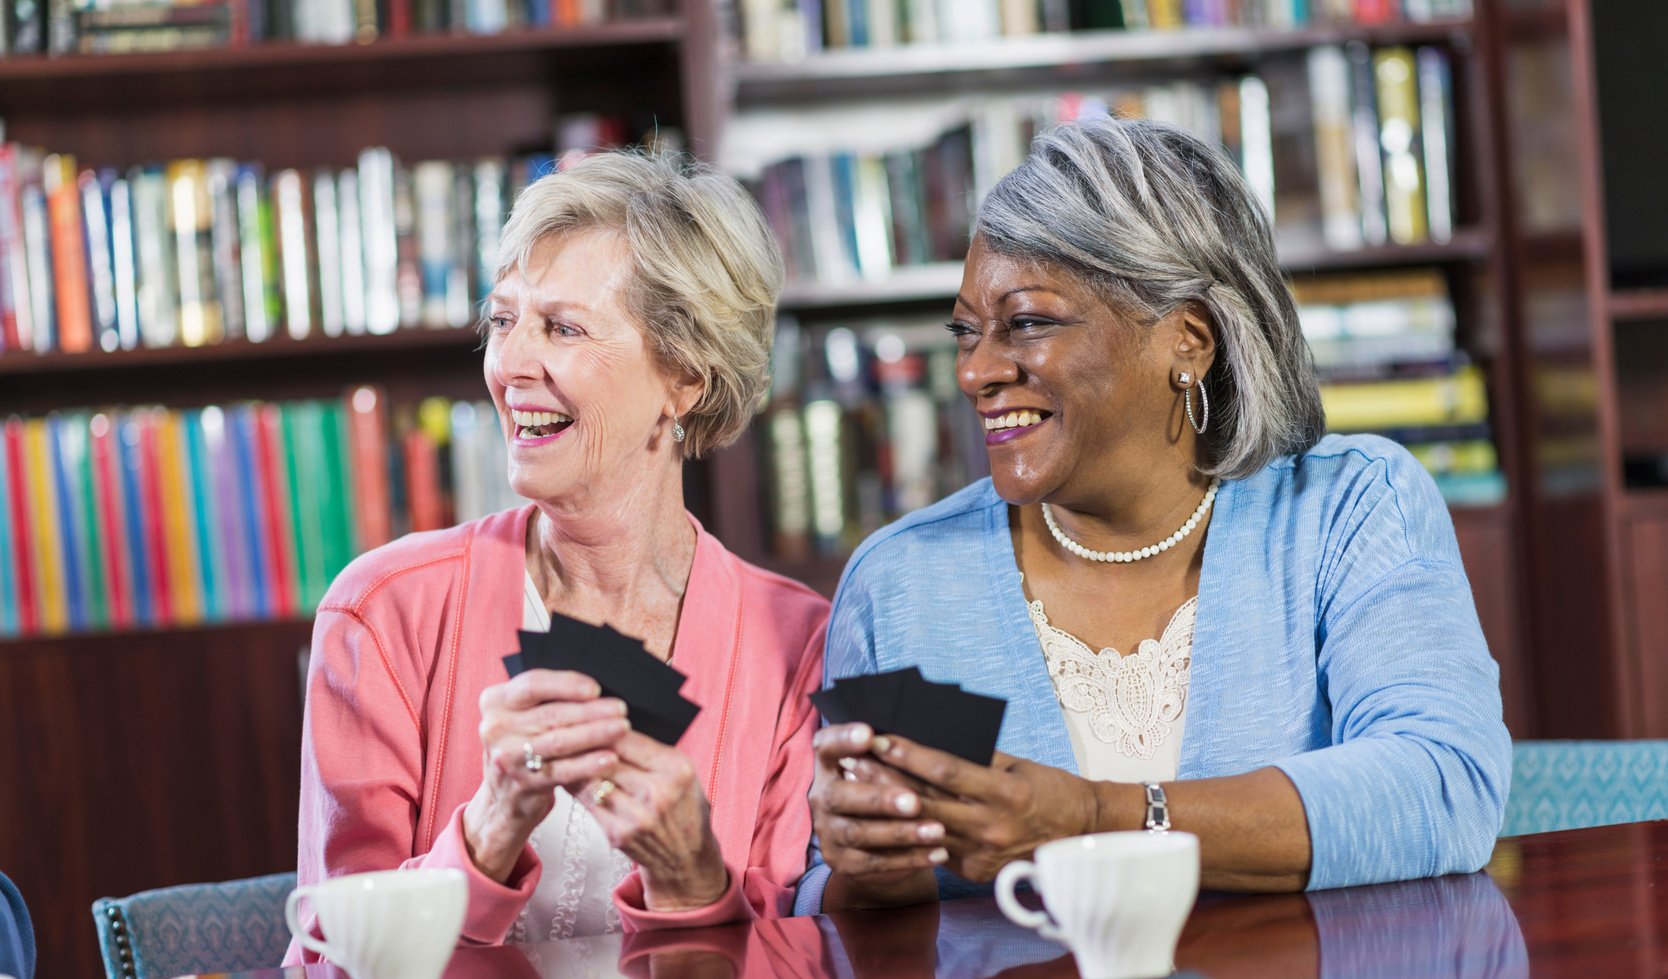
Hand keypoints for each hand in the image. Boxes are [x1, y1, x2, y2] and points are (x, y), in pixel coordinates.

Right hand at [464, 669, 629, 881]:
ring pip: (559, 740)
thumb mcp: (522, 717)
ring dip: (595, 733)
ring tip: (622, 728)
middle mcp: (495, 727)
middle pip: (551, 713)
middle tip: (620, 708)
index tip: (596, 688)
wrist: (504, 796)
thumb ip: (547, 699)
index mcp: (495, 701)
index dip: (567, 684)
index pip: (533, 684)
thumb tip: (596, 689)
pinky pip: (563, 770)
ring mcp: (507, 756)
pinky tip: (610, 758)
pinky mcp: (524, 782)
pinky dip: (589, 763)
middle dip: (591, 710)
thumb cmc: (523, 745)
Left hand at [574, 731, 728, 912]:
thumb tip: (608, 727)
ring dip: (573, 765)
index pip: (627, 739)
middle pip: (605, 758)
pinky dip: (576, 788)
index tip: (588, 718)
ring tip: (562, 752)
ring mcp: (635, 816)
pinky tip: (569, 777)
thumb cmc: (684, 807)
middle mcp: (657, 793)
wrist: (686, 856)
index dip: (601, 725)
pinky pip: (587, 803)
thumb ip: (649, 750)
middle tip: (565, 732)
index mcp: (676, 769)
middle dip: (583, 744)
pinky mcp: (617, 834)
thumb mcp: (681, 771)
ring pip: (590, 780)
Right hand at [808, 723, 946, 909]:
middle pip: (840, 797)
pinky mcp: (841, 861)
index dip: (844, 740)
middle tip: (915, 802)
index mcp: (828, 764)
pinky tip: (938, 853)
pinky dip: (908, 859)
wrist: (871, 839)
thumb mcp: (883, 765)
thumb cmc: (885, 785)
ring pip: (859, 833)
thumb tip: (912, 738)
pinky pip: (874, 863)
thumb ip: (888, 753)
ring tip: (938, 830)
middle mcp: (821, 796)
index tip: (869, 734)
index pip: (827, 746)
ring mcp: (827, 831)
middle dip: (879, 799)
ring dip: (900, 833)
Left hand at [872, 736, 1097, 883]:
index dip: (909, 754)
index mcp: (1005, 794)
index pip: (945, 771)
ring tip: (858, 786)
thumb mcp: (1016, 766)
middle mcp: (991, 827)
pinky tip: (882, 819)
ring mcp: (981, 854)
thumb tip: (929, 737)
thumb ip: (975, 757)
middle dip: (886, 780)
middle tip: (853, 761)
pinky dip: (908, 832)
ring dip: (888, 808)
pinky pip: (935, 849)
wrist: (1079, 836)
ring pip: (923, 828)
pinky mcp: (974, 872)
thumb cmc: (1048, 790)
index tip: (880, 738)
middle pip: (926, 802)